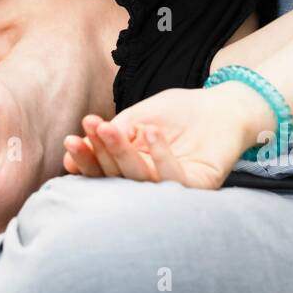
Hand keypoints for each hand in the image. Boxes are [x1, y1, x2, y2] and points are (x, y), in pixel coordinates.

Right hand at [63, 86, 253, 190]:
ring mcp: (174, 187)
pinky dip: (160, 157)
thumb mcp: (138, 116)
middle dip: (100, 154)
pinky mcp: (199, 186)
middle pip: (117, 177)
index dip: (87, 158)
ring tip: (111, 129)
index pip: (104, 169)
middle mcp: (151, 182)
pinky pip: (174, 180)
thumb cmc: (179, 111)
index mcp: (133, 166)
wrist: (222, 104)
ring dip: (122, 155)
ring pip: (140, 180)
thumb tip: (75, 150)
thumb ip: (114, 133)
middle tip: (89, 131)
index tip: (70, 141)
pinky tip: (151, 133)